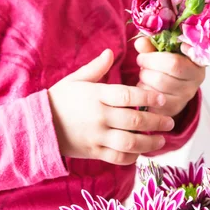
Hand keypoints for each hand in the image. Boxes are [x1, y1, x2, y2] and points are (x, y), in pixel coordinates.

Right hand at [48, 49, 174, 164]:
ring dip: (149, 142)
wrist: (38, 125)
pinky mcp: (93, 152)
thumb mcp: (75, 79)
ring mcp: (96, 137)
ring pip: (129, 143)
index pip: (128, 96)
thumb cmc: (59, 99)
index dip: (148, 97)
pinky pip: (117, 157)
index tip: (162, 98)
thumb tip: (111, 52)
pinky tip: (141, 151)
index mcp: (96, 96)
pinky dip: (132, 156)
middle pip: (133, 121)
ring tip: (162, 140)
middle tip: (170, 120)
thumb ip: (96, 67)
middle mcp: (99, 117)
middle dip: (156, 121)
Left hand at [134, 37, 205, 118]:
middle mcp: (194, 84)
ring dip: (143, 80)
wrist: (177, 81)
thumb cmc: (171, 60)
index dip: (156, 58)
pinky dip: (144, 93)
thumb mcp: (165, 48)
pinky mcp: (173, 110)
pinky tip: (146, 85)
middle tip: (142, 62)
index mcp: (197, 65)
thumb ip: (153, 44)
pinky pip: (152, 103)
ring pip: (155, 91)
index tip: (147, 53)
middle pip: (161, 78)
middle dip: (146, 68)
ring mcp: (184, 99)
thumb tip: (140, 43)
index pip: (175, 63)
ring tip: (144, 73)